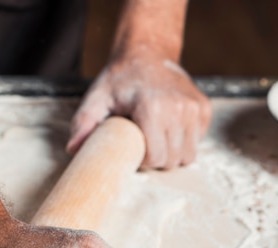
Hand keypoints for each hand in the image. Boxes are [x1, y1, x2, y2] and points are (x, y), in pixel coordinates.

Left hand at [67, 50, 211, 168]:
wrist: (145, 54)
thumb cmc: (119, 81)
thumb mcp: (96, 100)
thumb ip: (83, 124)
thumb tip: (73, 149)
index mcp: (152, 108)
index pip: (155, 158)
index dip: (142, 162)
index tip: (132, 150)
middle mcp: (178, 108)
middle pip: (172, 159)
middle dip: (156, 161)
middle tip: (141, 145)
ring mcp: (194, 107)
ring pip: (188, 155)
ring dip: (171, 154)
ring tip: (154, 138)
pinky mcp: (204, 108)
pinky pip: (197, 141)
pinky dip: (184, 141)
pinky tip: (168, 128)